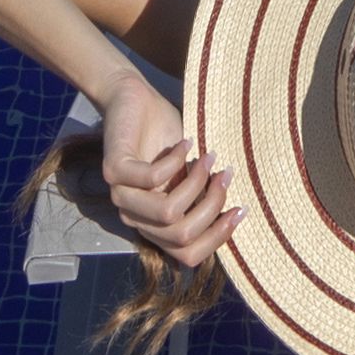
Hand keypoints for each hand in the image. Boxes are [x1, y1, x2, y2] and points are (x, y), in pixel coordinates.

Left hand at [96, 84, 237, 271]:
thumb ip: (202, 199)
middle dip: (212, 206)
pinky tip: (186, 144)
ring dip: (197, 183)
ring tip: (208, 158)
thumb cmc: (167, 138)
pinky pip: (154, 178)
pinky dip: (177, 160)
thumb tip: (235, 216)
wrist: (131, 100)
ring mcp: (121, 196)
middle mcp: (135, 218)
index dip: (218, 237)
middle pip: (182, 236)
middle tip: (225, 175)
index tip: (240, 209)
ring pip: (168, 213)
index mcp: (154, 227)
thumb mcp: (190, 174)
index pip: (188, 254)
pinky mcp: (114, 170)